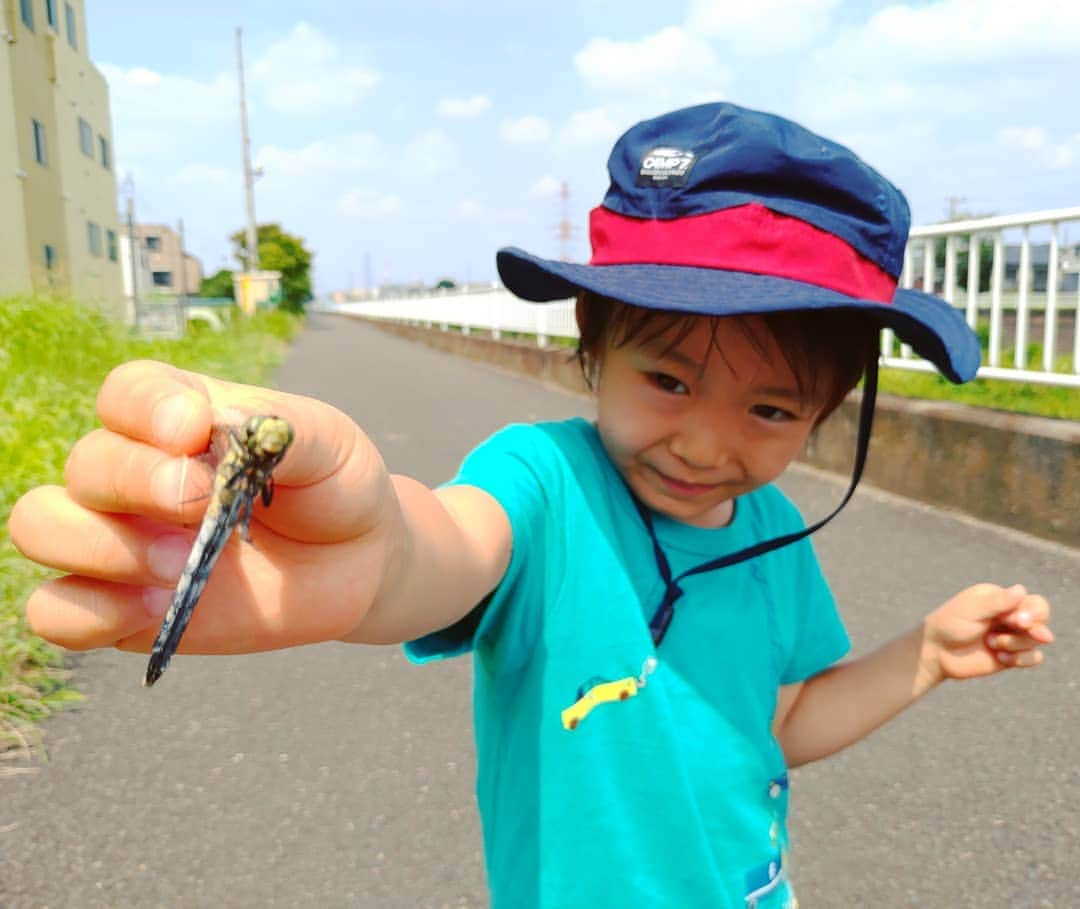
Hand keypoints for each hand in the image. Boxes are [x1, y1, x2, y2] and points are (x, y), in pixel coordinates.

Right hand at [9, 359, 395, 654]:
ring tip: (178, 566)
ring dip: (102, 546)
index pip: (127, 392)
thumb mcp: (326, 443)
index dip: (146, 409)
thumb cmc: (333, 485)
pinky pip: (56, 611)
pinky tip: (157, 607)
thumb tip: (218, 427)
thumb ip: (279, 429)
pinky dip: (91, 612)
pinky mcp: (125, 606)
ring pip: (42, 527)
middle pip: (84, 464)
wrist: (358, 559)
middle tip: (199, 508)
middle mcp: (137, 472)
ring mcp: (124, 539)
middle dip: (136, 483)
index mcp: (178, 416)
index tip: (195, 429)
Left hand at [919, 583, 1053, 687]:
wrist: (935, 652)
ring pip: (1037, 640)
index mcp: (1002, 598)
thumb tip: (1021, 589)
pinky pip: (1034, 658)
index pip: (1033, 602)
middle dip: (1033, 628)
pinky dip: (1021, 659)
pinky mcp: (1012, 655)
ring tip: (990, 643)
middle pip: (1041, 618)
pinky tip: (1000, 658)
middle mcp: (1011, 615)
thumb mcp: (970, 610)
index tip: (1019, 621)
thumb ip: (996, 602)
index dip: (1033, 613)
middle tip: (1018, 629)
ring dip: (1016, 643)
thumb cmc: (949, 625)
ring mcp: (1012, 636)